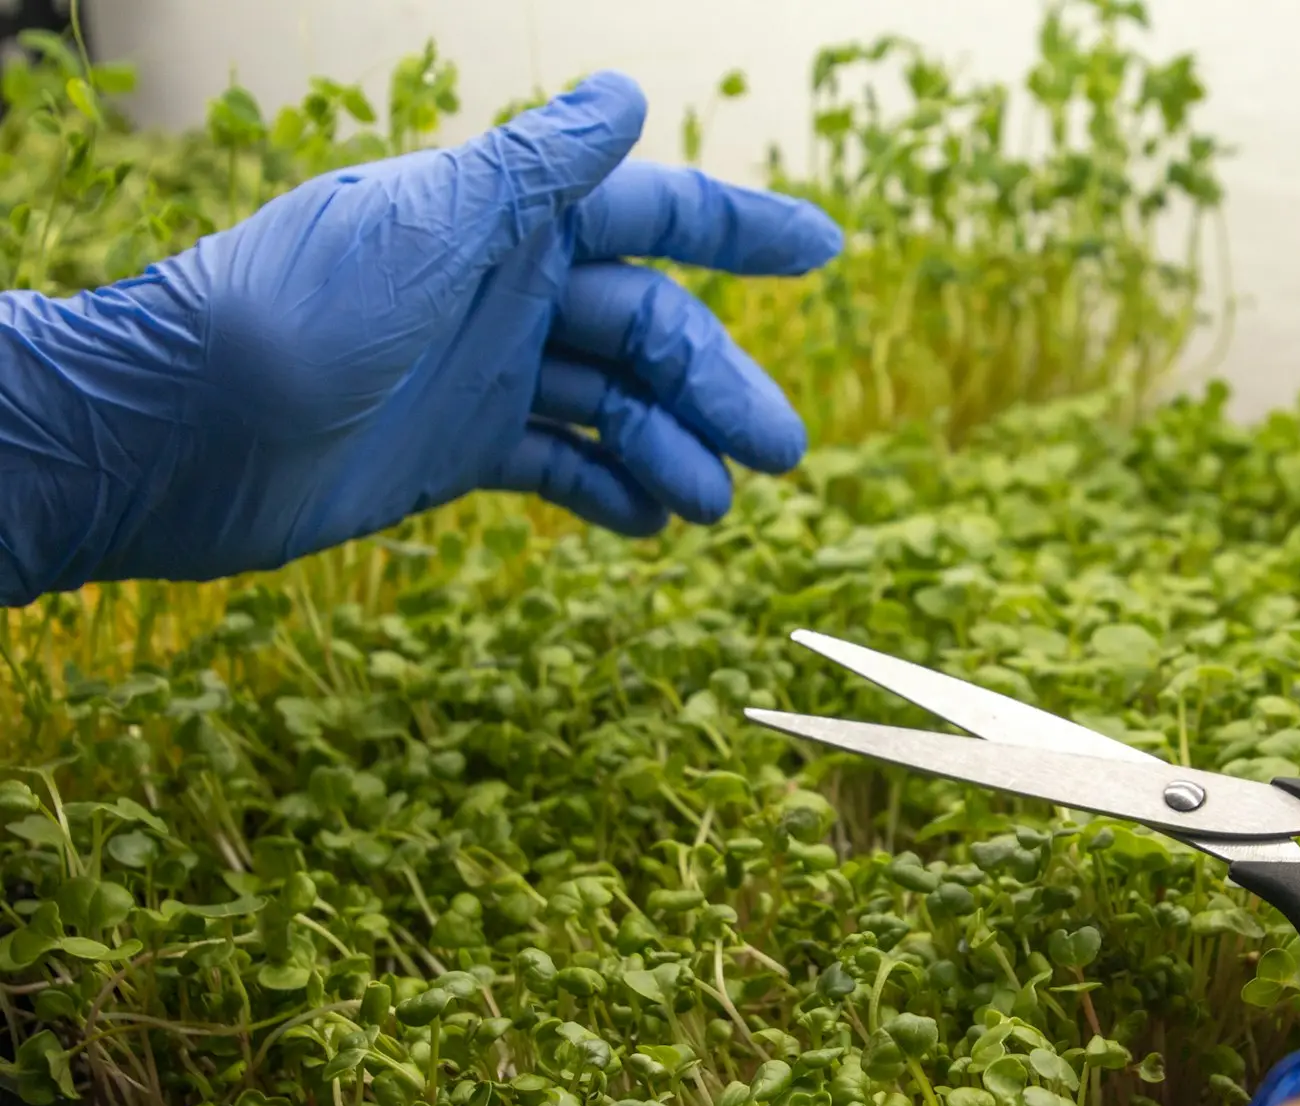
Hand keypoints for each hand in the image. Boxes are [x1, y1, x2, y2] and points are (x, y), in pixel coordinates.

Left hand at [0, 71, 840, 605]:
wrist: (176, 435)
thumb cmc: (292, 311)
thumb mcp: (424, 225)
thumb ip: (534, 168)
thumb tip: (632, 93)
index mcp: (505, 220)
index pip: (650, 211)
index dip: (740, 228)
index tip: (826, 249)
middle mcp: (505, 290)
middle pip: (648, 328)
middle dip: (719, 383)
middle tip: (783, 452)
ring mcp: (484, 372)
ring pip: (614, 404)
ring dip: (672, 447)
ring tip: (710, 505)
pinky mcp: (456, 450)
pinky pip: (558, 463)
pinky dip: (608, 490)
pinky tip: (651, 522)